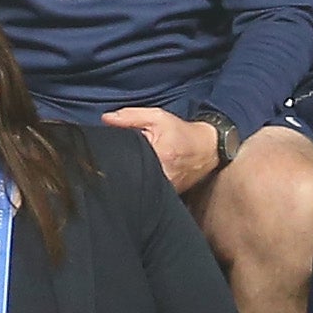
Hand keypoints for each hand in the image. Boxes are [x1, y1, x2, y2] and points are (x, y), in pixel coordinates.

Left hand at [102, 108, 221, 191]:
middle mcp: (163, 176)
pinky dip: (141, 184)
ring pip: (138, 185)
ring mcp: (166, 190)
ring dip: (130, 178)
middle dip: (121, 167)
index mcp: (160, 155)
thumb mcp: (157, 118)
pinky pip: (148, 192)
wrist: (207, 149)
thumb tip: (105, 119)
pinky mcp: (169, 197)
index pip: (127, 159)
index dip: (115, 155)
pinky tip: (137, 178)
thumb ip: (131, 116)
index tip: (106, 151)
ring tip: (126, 170)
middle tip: (114, 160)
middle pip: (130, 175)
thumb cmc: (181, 132)